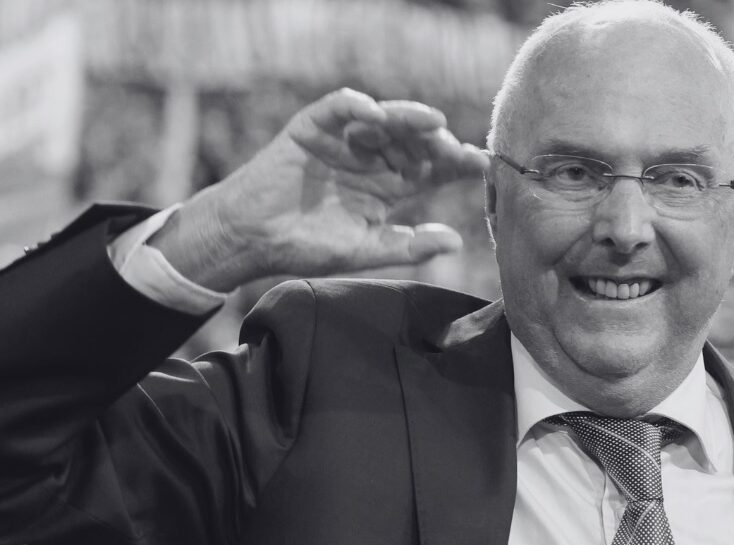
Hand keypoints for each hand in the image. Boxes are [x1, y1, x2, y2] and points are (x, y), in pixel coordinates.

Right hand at [152, 88, 488, 290]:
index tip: (482, 165)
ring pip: (384, 121)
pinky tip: (374, 114)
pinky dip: (356, 106)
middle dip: (436, 142)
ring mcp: (344, 140)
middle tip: (453, 148)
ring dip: (407, 119)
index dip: (457, 165)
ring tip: (431, 122)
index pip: (432, 170)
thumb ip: (408, 246)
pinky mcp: (314, 127)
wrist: (252, 238)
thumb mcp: (364, 249)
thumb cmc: (306, 246)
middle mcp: (373, 159)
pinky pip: (339, 108)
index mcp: (390, 187)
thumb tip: (457, 241)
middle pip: (414, 141)